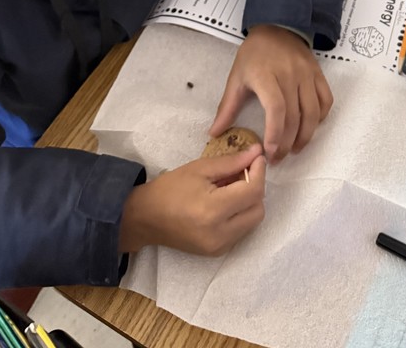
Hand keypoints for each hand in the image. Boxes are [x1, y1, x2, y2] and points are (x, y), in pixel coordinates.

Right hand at [119, 146, 265, 255]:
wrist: (145, 218)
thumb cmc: (170, 188)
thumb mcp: (200, 168)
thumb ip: (231, 162)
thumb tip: (256, 152)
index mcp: (213, 210)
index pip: (253, 192)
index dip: (259, 172)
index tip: (257, 157)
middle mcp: (220, 233)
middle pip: (258, 209)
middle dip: (256, 188)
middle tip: (243, 172)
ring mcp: (219, 246)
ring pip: (253, 221)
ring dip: (250, 202)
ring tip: (232, 187)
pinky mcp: (217, 252)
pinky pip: (241, 231)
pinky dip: (241, 215)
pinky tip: (226, 203)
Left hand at [210, 25, 332, 161]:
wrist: (278, 26)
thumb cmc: (254, 54)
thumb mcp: (236, 77)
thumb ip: (227, 107)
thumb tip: (214, 134)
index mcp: (266, 76)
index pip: (276, 110)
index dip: (275, 135)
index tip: (270, 152)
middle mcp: (290, 75)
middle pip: (295, 117)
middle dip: (288, 143)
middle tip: (279, 157)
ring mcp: (307, 74)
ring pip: (312, 112)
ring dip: (306, 136)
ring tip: (295, 148)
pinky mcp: (318, 74)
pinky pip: (325, 100)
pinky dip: (320, 117)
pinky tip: (309, 126)